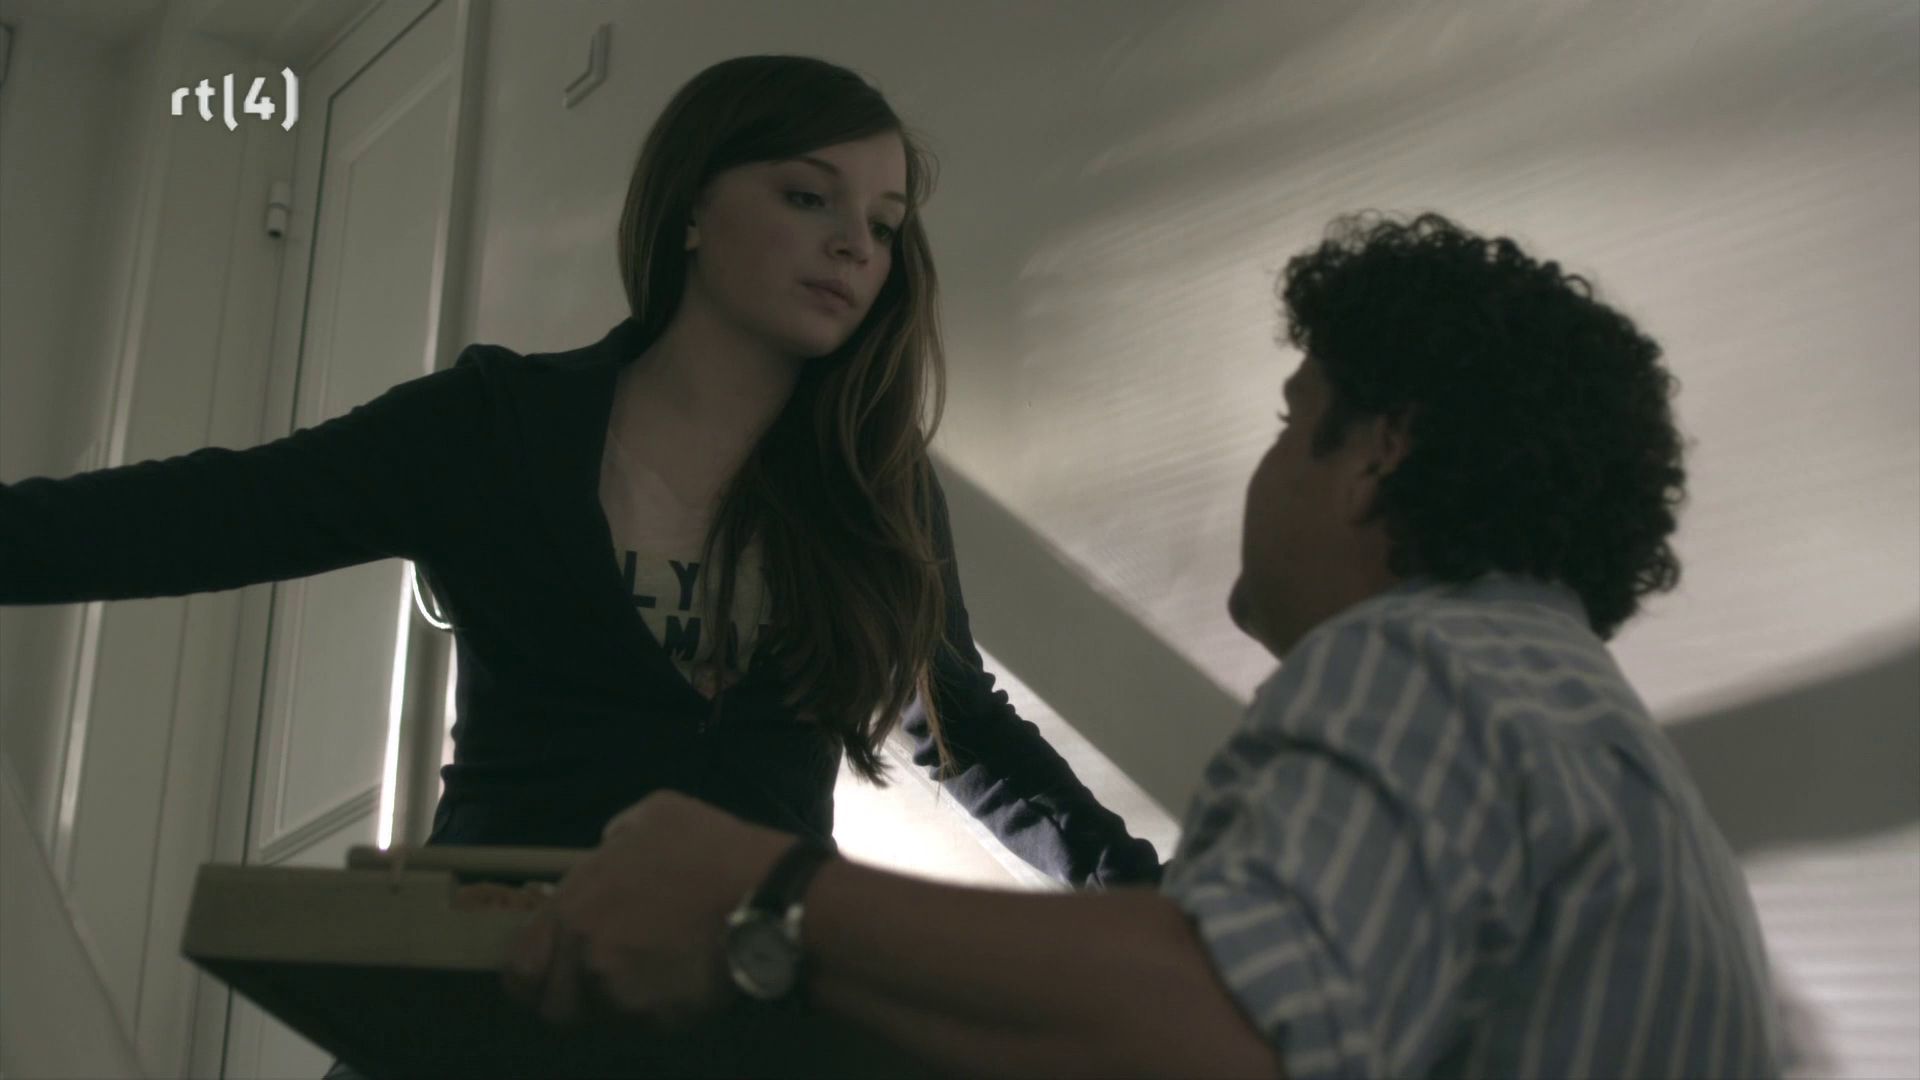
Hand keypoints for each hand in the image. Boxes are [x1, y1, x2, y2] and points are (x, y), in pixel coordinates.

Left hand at [500, 790, 790, 1029]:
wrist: (767, 898)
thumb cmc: (711, 850)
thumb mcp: (654, 815)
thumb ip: (613, 839)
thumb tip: (603, 852)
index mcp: (574, 906)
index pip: (519, 966)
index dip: (531, 975)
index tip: (550, 973)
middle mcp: (585, 956)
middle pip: (553, 1007)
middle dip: (572, 1000)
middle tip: (604, 982)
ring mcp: (619, 993)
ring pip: (600, 1019)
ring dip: (617, 1006)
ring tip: (653, 978)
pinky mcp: (657, 1020)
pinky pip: (644, 1026)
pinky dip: (659, 1012)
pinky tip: (684, 982)